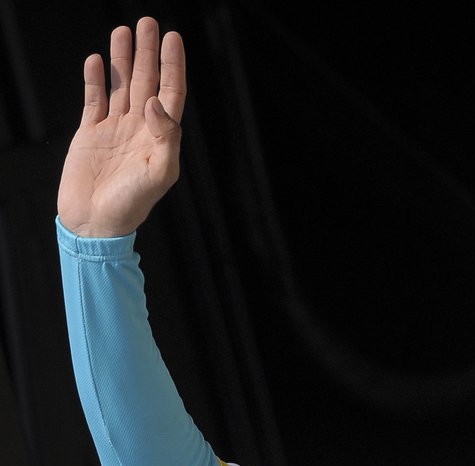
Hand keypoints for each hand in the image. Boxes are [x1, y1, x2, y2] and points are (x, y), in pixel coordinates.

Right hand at [57, 17, 185, 237]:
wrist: (95, 223)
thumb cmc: (131, 205)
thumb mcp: (159, 175)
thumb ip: (166, 139)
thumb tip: (156, 104)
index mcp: (160, 138)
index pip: (170, 93)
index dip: (172, 66)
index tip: (173, 39)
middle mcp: (140, 129)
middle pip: (147, 82)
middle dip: (148, 53)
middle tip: (148, 22)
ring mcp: (115, 130)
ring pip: (121, 86)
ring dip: (124, 59)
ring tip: (123, 31)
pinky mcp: (91, 134)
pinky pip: (94, 100)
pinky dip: (95, 80)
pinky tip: (97, 61)